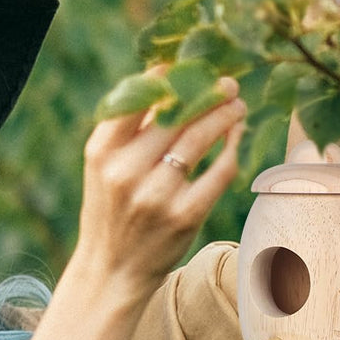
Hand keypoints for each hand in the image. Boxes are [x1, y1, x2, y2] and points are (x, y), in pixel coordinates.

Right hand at [71, 73, 246, 303]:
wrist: (112, 271)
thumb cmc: (111, 210)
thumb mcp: (103, 168)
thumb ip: (127, 129)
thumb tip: (165, 79)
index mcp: (101, 152)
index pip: (136, 99)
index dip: (166, 76)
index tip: (188, 67)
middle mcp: (126, 172)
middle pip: (175, 114)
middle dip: (207, 92)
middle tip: (228, 83)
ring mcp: (156, 196)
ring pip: (200, 138)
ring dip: (224, 115)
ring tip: (237, 105)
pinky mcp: (185, 217)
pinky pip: (218, 172)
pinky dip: (231, 148)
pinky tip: (236, 136)